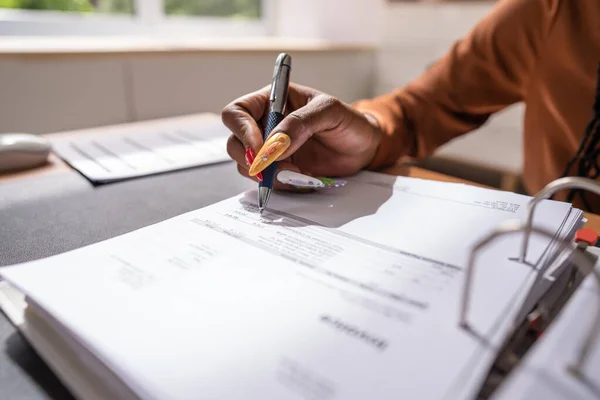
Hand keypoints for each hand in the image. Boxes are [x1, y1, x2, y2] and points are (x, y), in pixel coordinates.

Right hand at [221, 83, 381, 189]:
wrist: (364, 147)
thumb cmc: (349, 121)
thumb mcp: (329, 112)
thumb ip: (299, 124)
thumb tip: (273, 145)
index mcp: (272, 101)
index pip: (237, 112)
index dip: (242, 131)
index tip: (260, 149)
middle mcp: (265, 125)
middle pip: (234, 143)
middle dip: (252, 160)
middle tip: (276, 168)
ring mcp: (270, 150)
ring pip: (248, 167)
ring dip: (269, 175)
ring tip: (298, 172)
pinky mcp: (280, 170)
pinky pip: (267, 182)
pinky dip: (280, 185)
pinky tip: (302, 178)